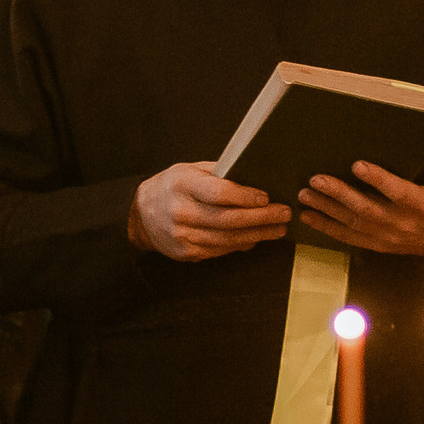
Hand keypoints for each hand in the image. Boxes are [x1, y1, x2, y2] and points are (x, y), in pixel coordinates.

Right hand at [128, 162, 291, 260]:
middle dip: (262, 218)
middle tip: (284, 214)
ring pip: (228, 239)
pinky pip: (220, 250)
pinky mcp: (186, 252)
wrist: (140, 215)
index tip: (266, 197)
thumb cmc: (172, 187)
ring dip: (258, 234)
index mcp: (183, 185)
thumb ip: (218, 174)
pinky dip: (240, 245)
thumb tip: (254, 180)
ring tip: (278, 229)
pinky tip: (255, 239)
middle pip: (229, 219)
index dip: (245, 197)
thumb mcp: (189, 170)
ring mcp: (183, 235)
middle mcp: (181, 211)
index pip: (220, 193)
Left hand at [295, 132, 423, 257]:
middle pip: (367, 210)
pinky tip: (307, 216)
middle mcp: (402, 224)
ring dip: (326, 209)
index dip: (378, 180)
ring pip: (353, 223)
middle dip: (339, 194)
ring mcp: (387, 237)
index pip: (399, 193)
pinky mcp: (377, 244)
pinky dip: (326, 228)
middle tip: (316, 179)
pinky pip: (348, 237)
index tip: (358, 164)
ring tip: (305, 194)